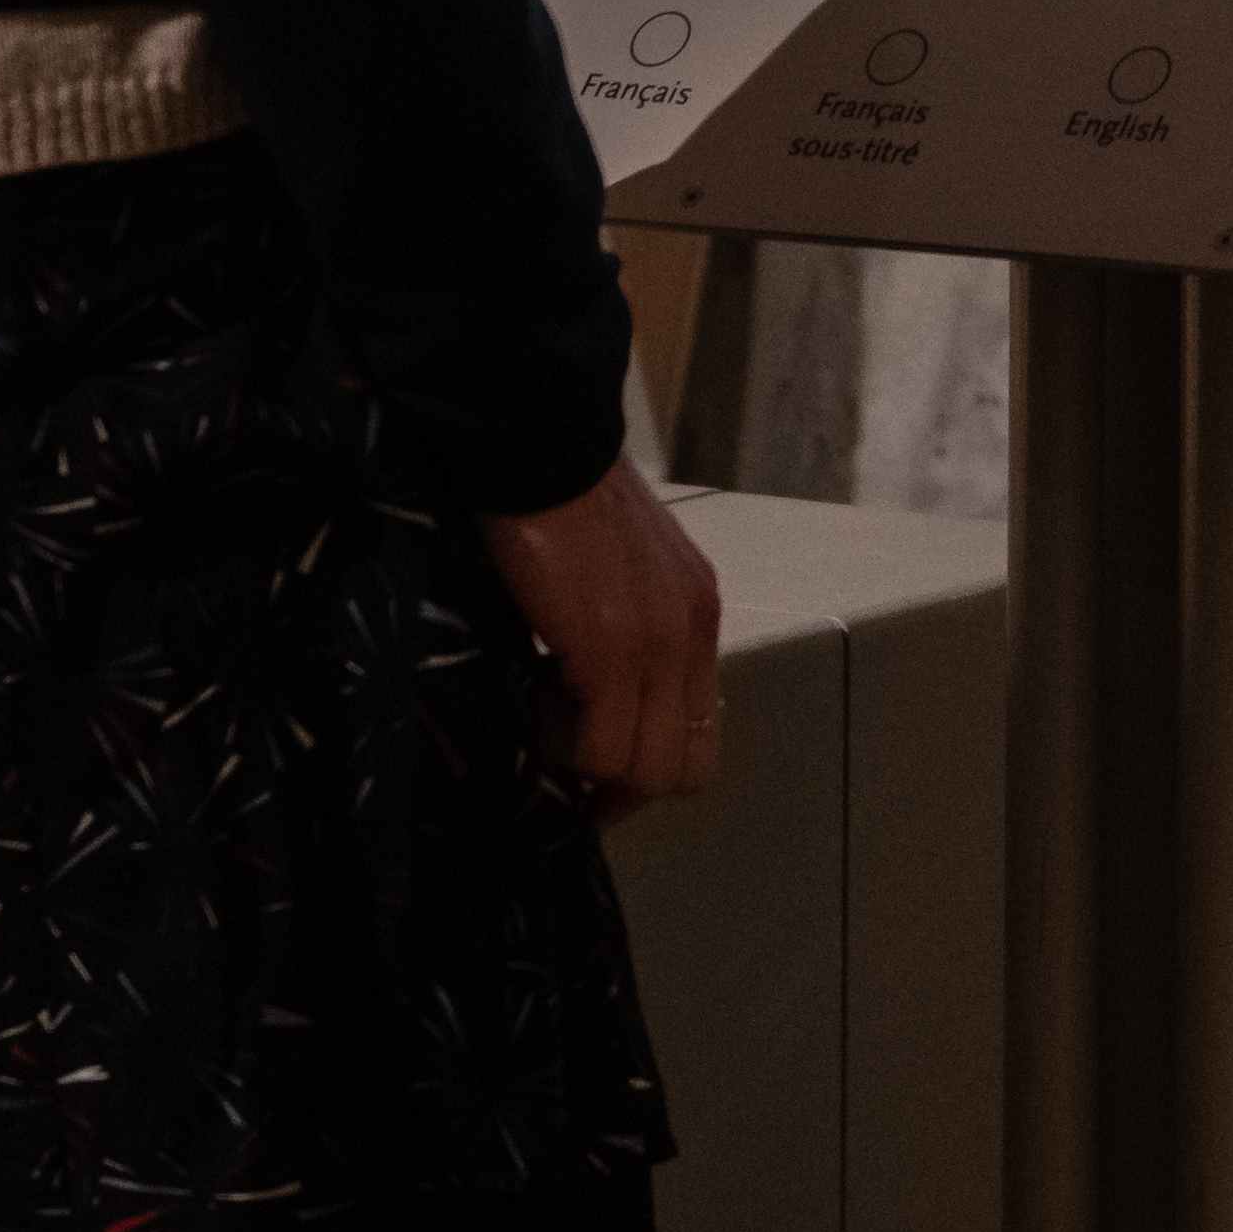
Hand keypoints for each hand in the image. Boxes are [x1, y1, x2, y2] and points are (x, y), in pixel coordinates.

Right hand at [487, 453, 723, 814]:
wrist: (543, 443)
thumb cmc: (566, 491)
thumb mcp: (627, 561)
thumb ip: (630, 619)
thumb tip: (590, 683)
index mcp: (697, 611)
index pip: (701, 730)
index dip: (650, 764)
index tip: (598, 762)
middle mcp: (691, 634)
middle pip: (683, 768)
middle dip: (624, 788)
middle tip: (567, 768)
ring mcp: (656, 648)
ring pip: (644, 771)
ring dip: (587, 770)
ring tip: (542, 723)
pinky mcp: (609, 653)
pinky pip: (599, 748)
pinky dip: (562, 750)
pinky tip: (531, 705)